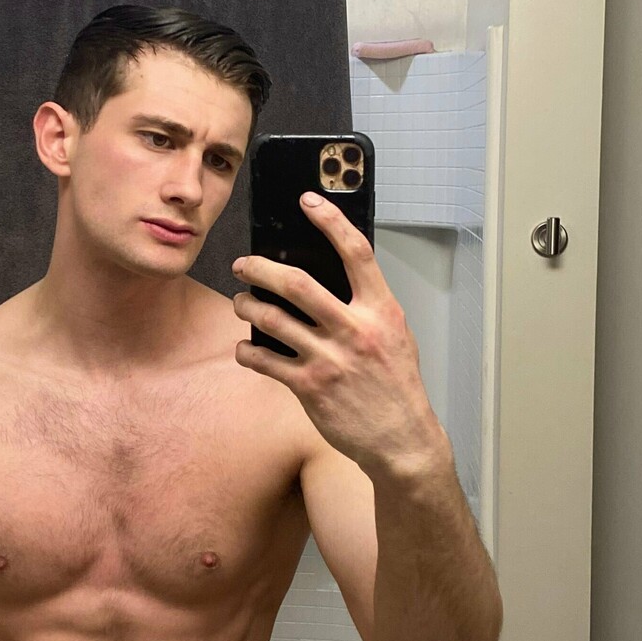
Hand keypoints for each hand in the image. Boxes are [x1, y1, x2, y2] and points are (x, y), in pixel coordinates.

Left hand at [231, 192, 444, 474]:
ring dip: (247, 306)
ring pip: (273, 319)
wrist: (401, 440)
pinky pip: (265, 360)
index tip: (307, 200)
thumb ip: (366, 307)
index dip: (330, 221)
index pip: (356, 253)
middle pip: (297, 283)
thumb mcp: (395, 336)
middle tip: (242, 264)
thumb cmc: (397, 386)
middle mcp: (355, 330)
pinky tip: (245, 349)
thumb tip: (332, 279)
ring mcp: (330, 359)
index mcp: (381, 311)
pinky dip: (248, 351)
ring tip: (240, 302)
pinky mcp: (310, 386)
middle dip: (260, 268)